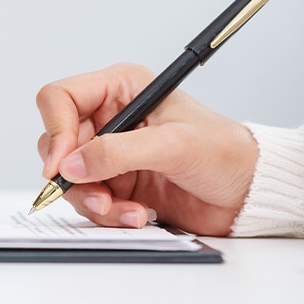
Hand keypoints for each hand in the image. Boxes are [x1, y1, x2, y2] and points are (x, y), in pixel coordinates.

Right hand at [36, 63, 257, 234]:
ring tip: (126, 211)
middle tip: (99, 197)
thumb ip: (118, 152)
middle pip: (57, 143)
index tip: (61, 165)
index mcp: (121, 88)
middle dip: (74, 176)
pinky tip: (137, 214)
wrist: (249, 193)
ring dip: (94, 200)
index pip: (60, 98)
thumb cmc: (225, 153)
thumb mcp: (173, 145)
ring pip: (70, 177)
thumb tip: (71, 165)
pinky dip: (108, 213)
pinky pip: (90, 200)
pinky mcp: (117, 183)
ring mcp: (112, 153)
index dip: (55, 130)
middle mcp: (110, 117)